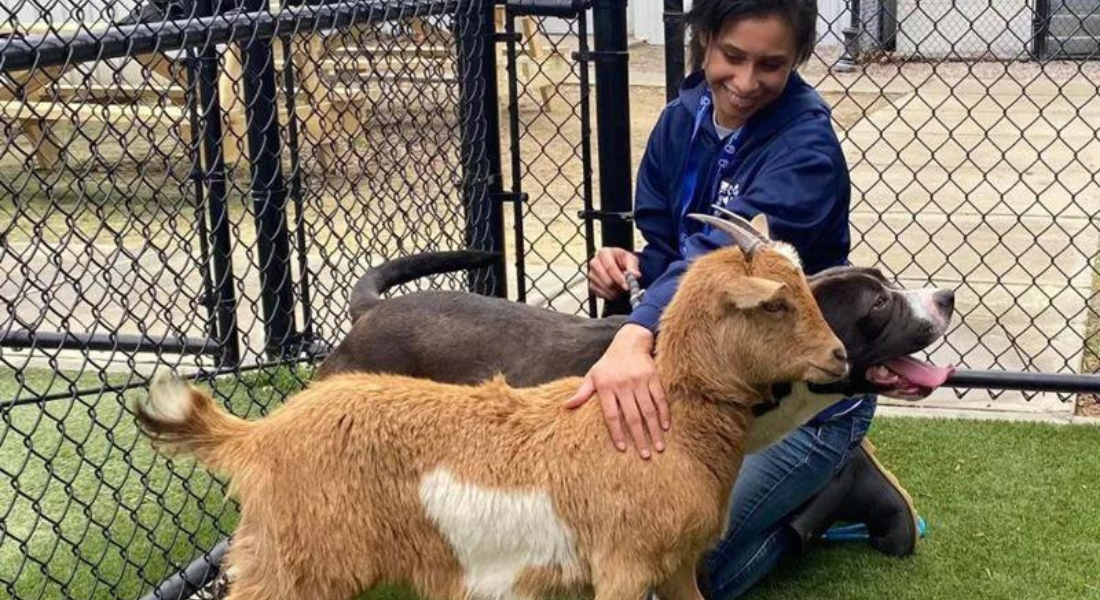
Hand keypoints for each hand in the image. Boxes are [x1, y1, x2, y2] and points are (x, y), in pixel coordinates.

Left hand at [564, 324, 668, 458]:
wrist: (629, 342)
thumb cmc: (608, 364)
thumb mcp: (593, 376)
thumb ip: (582, 393)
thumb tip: (566, 407)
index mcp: (607, 387)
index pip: (611, 415)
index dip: (616, 432)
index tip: (622, 448)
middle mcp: (623, 385)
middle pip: (632, 416)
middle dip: (639, 437)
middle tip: (645, 455)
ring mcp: (640, 381)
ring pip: (648, 410)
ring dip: (654, 430)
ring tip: (659, 447)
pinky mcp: (653, 377)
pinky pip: (660, 398)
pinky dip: (664, 413)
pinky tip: (665, 427)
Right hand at [587, 248, 639, 299]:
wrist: (617, 265)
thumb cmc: (623, 260)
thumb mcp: (631, 260)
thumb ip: (633, 267)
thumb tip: (635, 275)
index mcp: (604, 253)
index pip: (610, 268)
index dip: (619, 278)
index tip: (627, 286)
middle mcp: (594, 263)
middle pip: (606, 280)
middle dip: (618, 287)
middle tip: (627, 289)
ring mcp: (591, 274)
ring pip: (604, 288)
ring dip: (615, 292)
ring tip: (622, 288)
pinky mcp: (591, 284)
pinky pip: (600, 294)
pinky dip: (610, 295)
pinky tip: (616, 291)